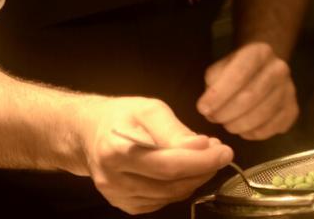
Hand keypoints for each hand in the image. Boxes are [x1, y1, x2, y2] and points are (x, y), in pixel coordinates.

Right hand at [78, 96, 232, 214]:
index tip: (224, 151)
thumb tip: (202, 146)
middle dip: (204, 170)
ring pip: (169, 196)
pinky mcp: (124, 204)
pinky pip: (161, 202)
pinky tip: (187, 172)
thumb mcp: (150, 109)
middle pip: (171, 184)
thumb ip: (175, 130)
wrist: (89, 134)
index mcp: (118, 150)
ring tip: (206, 158)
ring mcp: (117, 195)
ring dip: (196, 179)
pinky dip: (180, 188)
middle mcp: (114, 178)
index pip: (168, 164)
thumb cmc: (123, 116)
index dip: (202, 161)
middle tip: (220, 153)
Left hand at [197, 42, 297, 140]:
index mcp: (260, 52)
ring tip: (227, 124)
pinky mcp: (293, 109)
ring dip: (237, 125)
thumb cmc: (237, 70)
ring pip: (261, 116)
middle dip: (226, 113)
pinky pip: (271, 128)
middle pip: (250, 97)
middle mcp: (279, 69)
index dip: (219, 94)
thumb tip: (209, 106)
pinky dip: (253, 133)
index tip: (203, 108)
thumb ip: (213, 82)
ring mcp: (289, 90)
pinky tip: (244, 129)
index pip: (239, 74)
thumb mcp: (221, 66)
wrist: (265, 68)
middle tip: (213, 118)